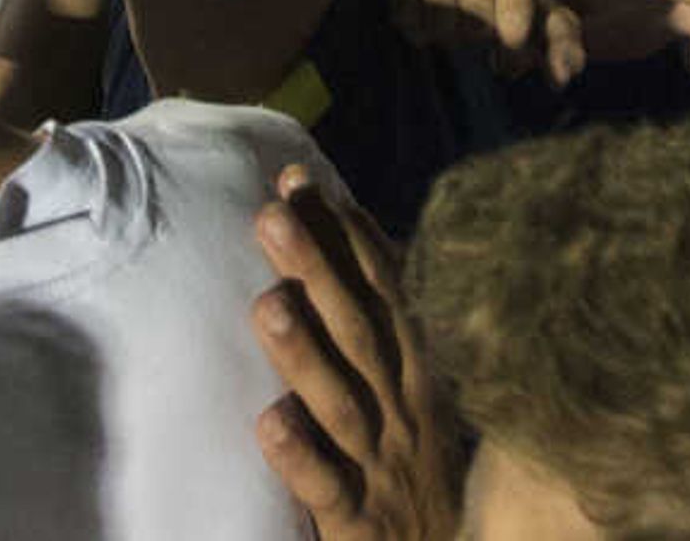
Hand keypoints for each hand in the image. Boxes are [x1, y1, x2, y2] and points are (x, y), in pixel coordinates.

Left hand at [253, 169, 460, 540]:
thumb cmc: (423, 469)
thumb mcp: (419, 393)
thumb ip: (389, 331)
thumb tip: (358, 250)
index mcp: (418, 371)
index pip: (382, 289)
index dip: (343, 234)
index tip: (300, 181)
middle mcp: (403, 407)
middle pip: (359, 331)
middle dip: (318, 267)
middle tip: (271, 213)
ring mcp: (382, 463)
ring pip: (340, 401)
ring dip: (304, 351)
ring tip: (266, 301)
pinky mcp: (359, 520)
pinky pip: (326, 487)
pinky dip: (300, 455)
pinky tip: (268, 422)